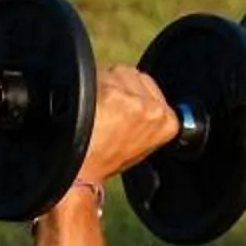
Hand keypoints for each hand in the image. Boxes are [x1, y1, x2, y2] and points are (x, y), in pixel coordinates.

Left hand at [77, 65, 182, 186]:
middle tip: (104, 111)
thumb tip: (140, 100)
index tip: (123, 108)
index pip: (155, 93)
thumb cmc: (103, 162)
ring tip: (93, 111)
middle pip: (136, 78)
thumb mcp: (138, 145)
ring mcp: (129, 96)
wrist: (79, 172)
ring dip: (103, 84)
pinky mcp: (106, 89)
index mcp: (167, 123)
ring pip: (116, 73)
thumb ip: (146, 121)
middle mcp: (152, 107)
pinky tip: (80, 106)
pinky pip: (95, 74)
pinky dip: (86, 86)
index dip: (135, 97)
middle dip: (120, 88)